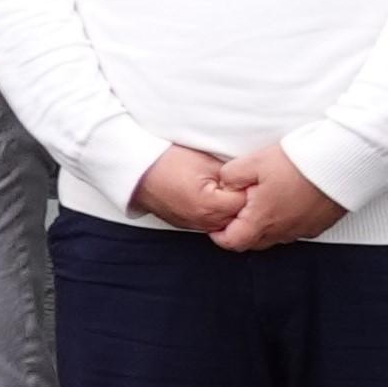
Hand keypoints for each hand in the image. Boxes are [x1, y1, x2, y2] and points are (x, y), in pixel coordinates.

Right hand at [129, 144, 251, 234]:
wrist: (135, 169)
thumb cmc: (167, 161)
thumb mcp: (206, 162)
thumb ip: (233, 176)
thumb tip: (251, 182)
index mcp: (211, 205)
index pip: (248, 204)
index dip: (251, 189)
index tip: (251, 178)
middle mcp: (204, 221)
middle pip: (239, 218)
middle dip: (244, 203)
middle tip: (243, 184)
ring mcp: (194, 225)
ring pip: (226, 223)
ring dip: (231, 210)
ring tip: (227, 190)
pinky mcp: (186, 224)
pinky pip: (211, 223)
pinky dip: (216, 213)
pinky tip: (214, 197)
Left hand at [209, 140, 348, 252]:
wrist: (341, 163)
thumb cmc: (298, 163)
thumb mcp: (254, 162)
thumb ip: (231, 176)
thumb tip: (224, 185)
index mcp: (263, 220)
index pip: (233, 242)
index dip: (219, 235)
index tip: (215, 225)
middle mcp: (284, 231)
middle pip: (254, 242)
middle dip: (241, 231)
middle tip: (236, 213)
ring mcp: (303, 230)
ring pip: (276, 237)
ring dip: (264, 226)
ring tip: (261, 203)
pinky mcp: (319, 225)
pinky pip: (295, 230)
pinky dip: (285, 222)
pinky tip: (285, 203)